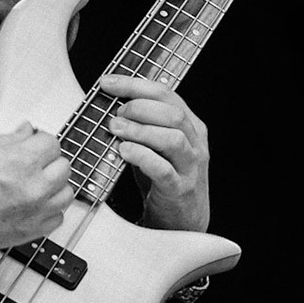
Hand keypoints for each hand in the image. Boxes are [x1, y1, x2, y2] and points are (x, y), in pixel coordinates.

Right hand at [0, 122, 73, 252]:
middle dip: (48, 161)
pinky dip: (49, 211)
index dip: (39, 141)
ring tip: (36, 183)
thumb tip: (25, 132)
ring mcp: (33, 212)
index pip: (52, 143)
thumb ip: (8, 139)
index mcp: (21, 161)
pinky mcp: (28, 232)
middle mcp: (33, 187)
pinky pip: (56, 219)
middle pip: (63, 167)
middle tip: (33, 162)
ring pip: (65, 194)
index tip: (32, 144)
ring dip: (54, 185)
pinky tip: (35, 205)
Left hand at [100, 74, 210, 231]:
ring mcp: (190, 166)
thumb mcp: (158, 145)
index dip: (135, 85)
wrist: (182, 219)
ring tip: (116, 129)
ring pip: (172, 139)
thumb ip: (143, 124)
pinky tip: (124, 151)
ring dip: (140, 130)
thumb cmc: (166, 177)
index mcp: (190, 125)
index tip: (108, 82)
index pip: (167, 94)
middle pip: (173, 113)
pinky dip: (142, 157)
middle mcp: (195, 142)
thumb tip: (110, 103)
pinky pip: (164, 170)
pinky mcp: (180, 189)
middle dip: (139, 107)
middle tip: (115, 113)